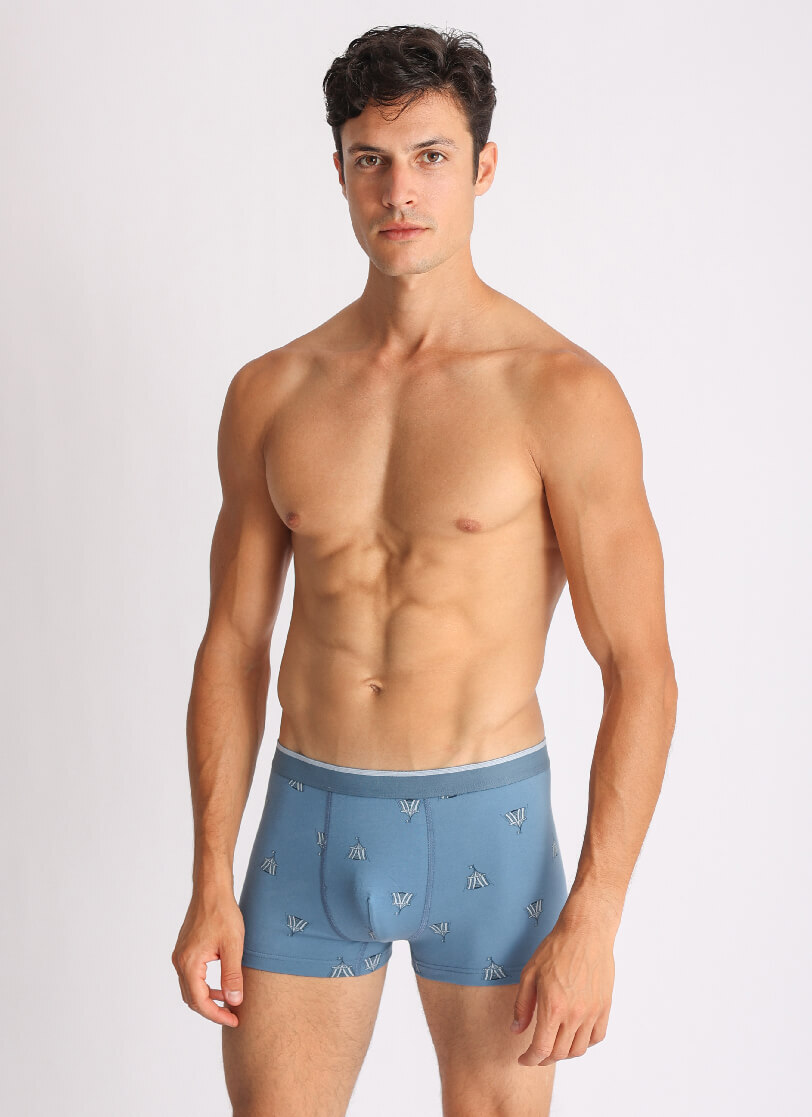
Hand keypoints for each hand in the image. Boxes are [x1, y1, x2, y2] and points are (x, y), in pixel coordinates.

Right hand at [172, 889, 245, 1027]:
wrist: (211, 889)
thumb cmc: (223, 914)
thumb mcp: (233, 946)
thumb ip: (232, 975)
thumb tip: (234, 1001)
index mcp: (189, 963)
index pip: (200, 1001)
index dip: (217, 1015)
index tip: (234, 1019)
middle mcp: (180, 962)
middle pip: (192, 998)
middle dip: (212, 1010)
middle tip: (232, 1015)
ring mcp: (180, 955)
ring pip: (190, 988)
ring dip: (207, 998)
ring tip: (228, 1001)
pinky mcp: (184, 950)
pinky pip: (191, 976)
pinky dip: (204, 985)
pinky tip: (220, 983)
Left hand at [510, 916, 614, 1065]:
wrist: (586, 932)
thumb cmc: (556, 948)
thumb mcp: (530, 973)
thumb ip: (522, 1006)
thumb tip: (516, 1031)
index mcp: (552, 1007)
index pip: (541, 1049)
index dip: (530, 1060)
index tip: (523, 1059)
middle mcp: (574, 1014)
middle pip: (559, 1053)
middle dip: (543, 1058)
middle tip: (535, 1052)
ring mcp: (592, 1012)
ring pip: (578, 1050)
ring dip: (563, 1053)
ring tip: (554, 1044)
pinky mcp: (605, 1007)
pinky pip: (596, 1037)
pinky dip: (584, 1043)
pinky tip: (574, 1035)